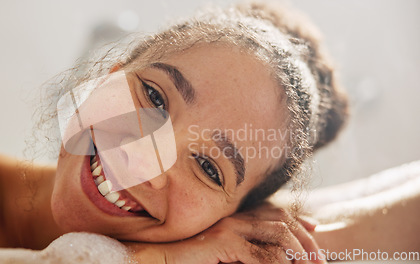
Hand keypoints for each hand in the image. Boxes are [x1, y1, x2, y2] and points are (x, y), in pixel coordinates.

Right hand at [128, 202, 325, 263]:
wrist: (160, 258)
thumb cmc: (190, 258)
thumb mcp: (224, 252)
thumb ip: (245, 250)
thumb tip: (272, 255)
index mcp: (235, 216)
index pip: (274, 211)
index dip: (298, 220)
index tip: (314, 231)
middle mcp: (234, 217)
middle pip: (281, 220)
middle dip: (305, 239)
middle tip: (319, 259)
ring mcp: (229, 227)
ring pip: (276, 233)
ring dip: (297, 252)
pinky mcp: (223, 240)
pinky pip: (260, 254)